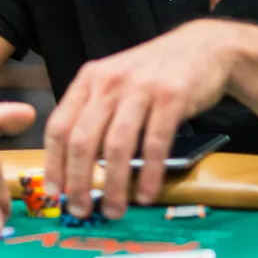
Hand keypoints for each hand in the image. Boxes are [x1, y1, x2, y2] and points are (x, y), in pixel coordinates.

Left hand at [44, 19, 238, 220]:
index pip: (59, 125)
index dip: (53, 163)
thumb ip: (96, 113)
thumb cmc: (155, 72)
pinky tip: (146, 194)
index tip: (54, 192)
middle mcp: (110, 82)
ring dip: (113, 185)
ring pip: (116, 146)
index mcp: (90, 79)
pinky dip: (148, 175)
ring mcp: (140, 88)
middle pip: (82, 140)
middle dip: (78, 182)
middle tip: (81, 210)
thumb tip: (75, 166)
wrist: (204, 47)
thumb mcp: (117, 81)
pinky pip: (155, 144)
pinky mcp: (171, 96)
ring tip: (114, 210)